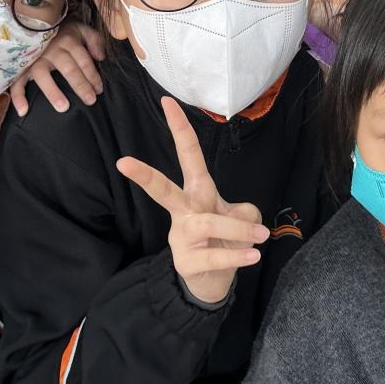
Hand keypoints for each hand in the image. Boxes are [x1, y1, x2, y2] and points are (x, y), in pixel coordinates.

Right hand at [9, 20, 105, 115]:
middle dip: (80, 85)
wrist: (32, 22)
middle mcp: (51, 49)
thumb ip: (93, 40)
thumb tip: (100, 57)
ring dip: (52, 91)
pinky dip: (18, 96)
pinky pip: (16, 81)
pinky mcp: (20, 66)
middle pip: (68, 68)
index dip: (92, 75)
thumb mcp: (80, 29)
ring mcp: (34, 58)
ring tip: (64, 108)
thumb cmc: (61, 31)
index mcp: (68, 41)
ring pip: (42, 74)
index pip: (83, 59)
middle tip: (90, 100)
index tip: (99, 90)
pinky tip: (24, 111)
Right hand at [117, 97, 268, 304]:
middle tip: (124, 162)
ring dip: (238, 228)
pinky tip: (253, 255)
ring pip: (207, 224)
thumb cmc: (222, 240)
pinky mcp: (187, 262)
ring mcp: (181, 237)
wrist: (211, 282)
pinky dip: (237, 255)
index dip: (179, 128)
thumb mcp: (239, 217)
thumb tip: (247, 219)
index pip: (188, 155)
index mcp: (197, 191)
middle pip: (163, 189)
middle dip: (145, 176)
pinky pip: (214, 255)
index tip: (167, 101)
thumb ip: (244, 211)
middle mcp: (184, 211)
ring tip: (260, 235)